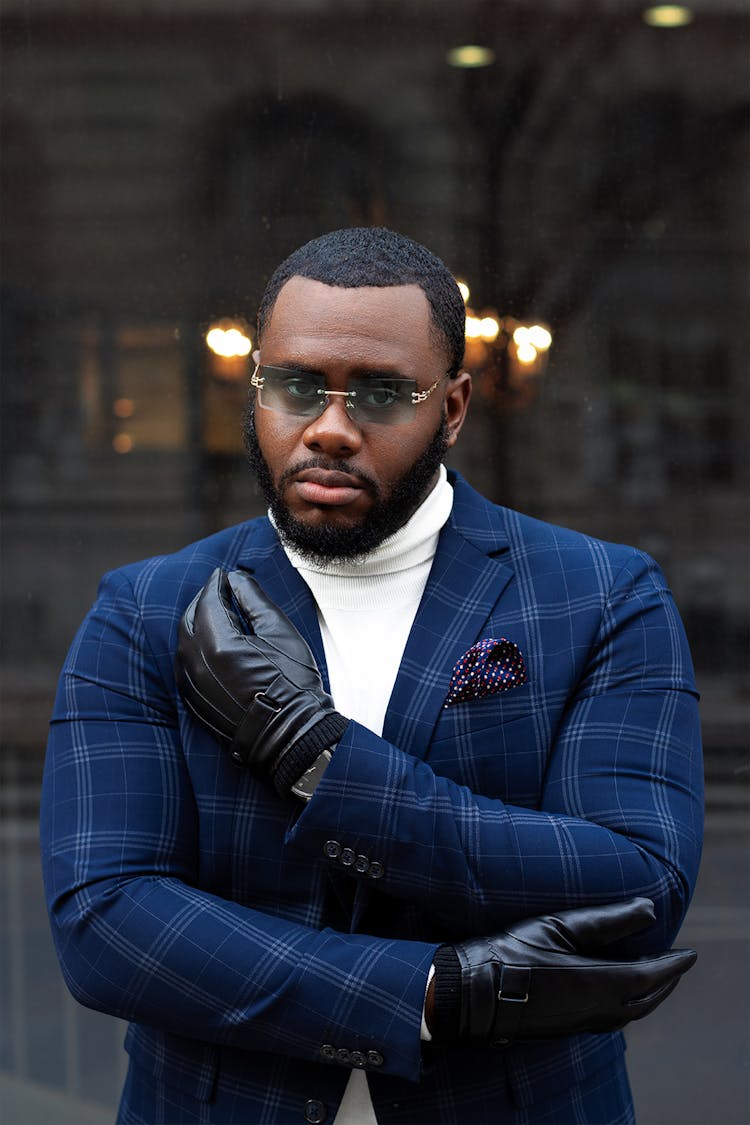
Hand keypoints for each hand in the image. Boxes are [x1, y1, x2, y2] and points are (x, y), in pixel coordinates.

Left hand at [177, 568, 347, 795]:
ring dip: (196, 625)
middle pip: (189, 620)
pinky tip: (210, 646)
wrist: (290, 736)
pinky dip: (194, 649)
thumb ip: (254, 601)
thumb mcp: (279, 633)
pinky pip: (185, 666)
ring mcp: (192, 686)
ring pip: (184, 644)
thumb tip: (236, 580)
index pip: (208, 602)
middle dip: (202, 602)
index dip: (216, 584)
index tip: (223, 575)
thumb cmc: (292, 684)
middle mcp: (197, 664)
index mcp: (218, 644)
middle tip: (218, 591)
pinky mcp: (194, 702)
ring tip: (215, 615)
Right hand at [432, 898, 695, 1043]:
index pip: (651, 976)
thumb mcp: (557, 926)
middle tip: (677, 964)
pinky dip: (629, 1007)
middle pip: (647, 1000)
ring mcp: (580, 1023)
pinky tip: (619, 995)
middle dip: (666, 982)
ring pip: (631, 1015)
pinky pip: (613, 1021)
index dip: (673, 965)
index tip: (690, 953)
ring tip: (655, 978)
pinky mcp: (566, 1029)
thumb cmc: (511, 953)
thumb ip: (605, 920)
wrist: (474, 994)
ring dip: (650, 996)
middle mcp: (596, 1010)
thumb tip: (648, 909)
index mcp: (598, 983)